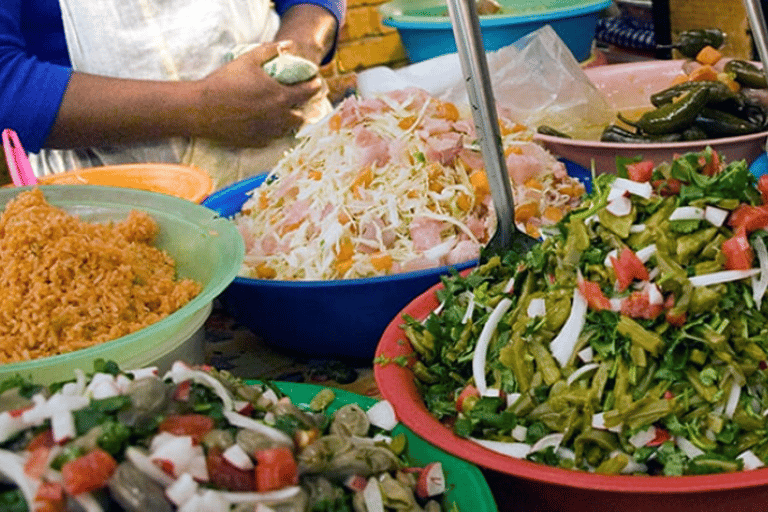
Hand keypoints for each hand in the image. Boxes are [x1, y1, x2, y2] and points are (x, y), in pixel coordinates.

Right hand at [194, 41, 323, 146]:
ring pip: (287, 130)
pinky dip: (272, 131)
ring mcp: (269, 133)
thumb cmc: (225, 81)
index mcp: (281, 96)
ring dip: (288, 121)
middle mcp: (279, 118)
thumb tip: (289, 44)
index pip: (307, 93)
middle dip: (301, 109)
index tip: (315, 83)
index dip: (314, 87)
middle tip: (297, 102)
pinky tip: (266, 125)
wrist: (202, 110)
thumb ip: (271, 50)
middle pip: (301, 116)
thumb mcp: (248, 60)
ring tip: (283, 114)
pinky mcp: (257, 143)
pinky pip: (272, 139)